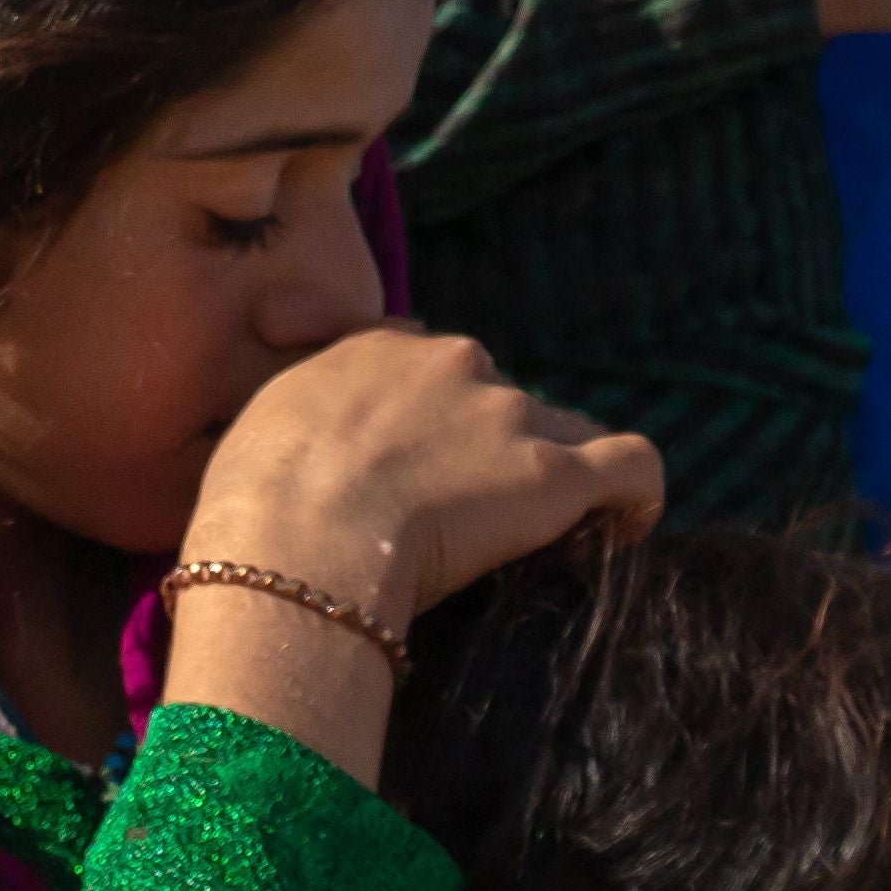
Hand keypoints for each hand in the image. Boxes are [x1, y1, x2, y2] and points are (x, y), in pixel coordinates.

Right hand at [189, 324, 664, 630]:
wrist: (295, 540)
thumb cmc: (252, 506)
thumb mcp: (253, 438)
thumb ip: (296, 430)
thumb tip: (297, 463)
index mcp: (375, 350)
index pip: (426, 361)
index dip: (433, 412)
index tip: (422, 461)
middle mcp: (451, 364)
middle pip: (497, 394)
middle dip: (491, 445)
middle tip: (465, 514)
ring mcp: (508, 415)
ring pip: (564, 428)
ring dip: (556, 471)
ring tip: (545, 534)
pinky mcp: (557, 474)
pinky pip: (634, 464)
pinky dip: (639, 494)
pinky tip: (630, 528)